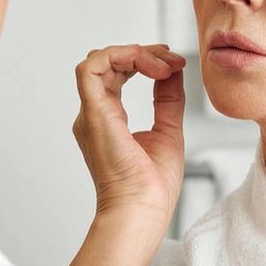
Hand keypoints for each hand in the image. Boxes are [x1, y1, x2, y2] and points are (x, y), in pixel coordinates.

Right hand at [64, 44, 185, 265]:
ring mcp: (91, 114)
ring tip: (163, 64)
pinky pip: (90, 68)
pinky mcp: (94, 114)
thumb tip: (174, 71)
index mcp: (108, 119)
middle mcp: (95, 114)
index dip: (145, 60)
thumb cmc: (151, 188)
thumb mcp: (169, 130)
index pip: (118, 73)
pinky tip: (147, 63)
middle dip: (144, 53)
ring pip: (99, 60)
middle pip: (109, 63)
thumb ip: (168, 99)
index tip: (175, 64)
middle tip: (172, 60)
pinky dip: (119, 55)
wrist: (141, 211)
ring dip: (135, 53)